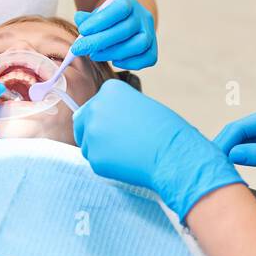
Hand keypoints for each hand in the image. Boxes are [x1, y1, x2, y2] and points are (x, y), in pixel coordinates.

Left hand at [71, 0, 156, 69]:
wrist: (126, 24)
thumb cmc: (109, 20)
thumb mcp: (98, 14)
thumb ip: (89, 18)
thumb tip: (79, 19)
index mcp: (130, 3)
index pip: (120, 9)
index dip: (101, 20)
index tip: (82, 30)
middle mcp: (143, 17)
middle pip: (126, 30)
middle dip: (100, 41)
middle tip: (80, 48)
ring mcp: (151, 34)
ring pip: (139, 45)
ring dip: (113, 53)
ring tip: (95, 55)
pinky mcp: (153, 50)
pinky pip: (148, 59)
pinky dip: (130, 63)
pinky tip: (114, 61)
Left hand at [73, 80, 242, 220]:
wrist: (173, 153)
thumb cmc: (165, 130)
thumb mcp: (140, 105)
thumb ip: (117, 109)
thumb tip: (100, 122)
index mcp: (109, 90)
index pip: (93, 105)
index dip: (104, 118)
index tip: (119, 126)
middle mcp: (96, 107)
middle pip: (81, 122)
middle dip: (93, 131)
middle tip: (115, 142)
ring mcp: (92, 133)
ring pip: (86, 144)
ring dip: (100, 149)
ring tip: (127, 151)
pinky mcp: (94, 157)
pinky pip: (94, 162)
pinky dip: (107, 165)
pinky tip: (127, 162)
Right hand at [213, 101, 255, 170]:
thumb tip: (231, 155)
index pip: (241, 126)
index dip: (224, 142)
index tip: (213, 158)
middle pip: (239, 130)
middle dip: (224, 145)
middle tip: (209, 163)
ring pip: (243, 137)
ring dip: (231, 150)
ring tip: (217, 165)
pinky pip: (251, 144)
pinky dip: (241, 153)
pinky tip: (231, 163)